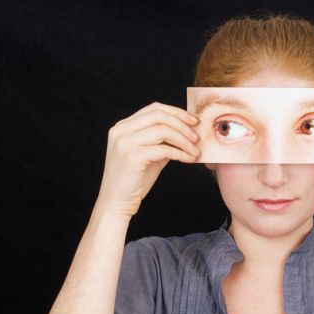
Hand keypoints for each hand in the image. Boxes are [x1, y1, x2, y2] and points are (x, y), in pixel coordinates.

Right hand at [96, 101, 200, 218]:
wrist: (116, 203)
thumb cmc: (134, 181)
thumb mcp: (149, 155)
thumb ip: (162, 141)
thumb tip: (187, 132)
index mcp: (122, 127)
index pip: (154, 109)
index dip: (177, 112)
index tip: (194, 121)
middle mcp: (121, 131)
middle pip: (159, 115)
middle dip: (182, 124)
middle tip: (197, 137)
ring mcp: (125, 143)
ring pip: (163, 130)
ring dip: (184, 140)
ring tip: (195, 150)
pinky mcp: (132, 156)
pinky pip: (164, 149)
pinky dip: (181, 153)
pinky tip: (189, 159)